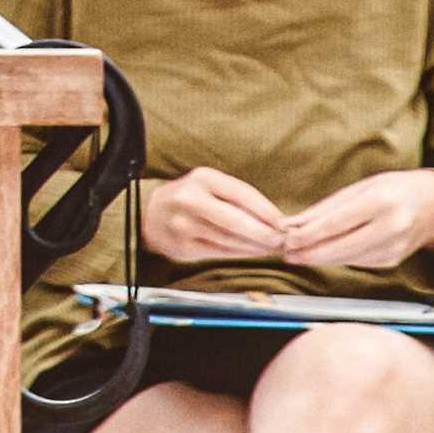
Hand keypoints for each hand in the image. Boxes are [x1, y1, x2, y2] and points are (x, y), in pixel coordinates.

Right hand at [138, 164, 298, 264]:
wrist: (151, 213)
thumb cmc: (190, 197)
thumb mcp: (209, 185)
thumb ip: (236, 198)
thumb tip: (274, 218)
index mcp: (202, 179)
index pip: (242, 194)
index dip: (266, 210)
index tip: (283, 221)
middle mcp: (191, 200)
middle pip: (236, 221)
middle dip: (263, 233)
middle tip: (281, 240)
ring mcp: (185, 225)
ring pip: (229, 239)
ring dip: (255, 246)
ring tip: (271, 248)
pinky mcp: (183, 246)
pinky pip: (219, 252)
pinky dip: (240, 253)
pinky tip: (252, 252)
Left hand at [268, 167, 433, 275]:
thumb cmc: (393, 189)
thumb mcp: (361, 187)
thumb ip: (328, 207)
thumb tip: (293, 224)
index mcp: (381, 201)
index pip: (337, 222)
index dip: (310, 234)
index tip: (287, 238)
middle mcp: (391, 227)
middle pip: (342, 247)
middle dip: (310, 253)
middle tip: (286, 253)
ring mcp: (394, 248)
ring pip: (348, 259)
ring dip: (320, 258)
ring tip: (296, 255)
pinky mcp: (392, 262)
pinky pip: (357, 262)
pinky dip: (338, 259)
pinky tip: (322, 255)